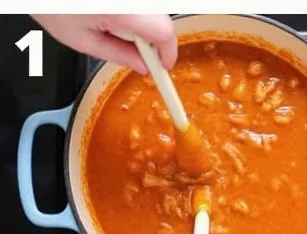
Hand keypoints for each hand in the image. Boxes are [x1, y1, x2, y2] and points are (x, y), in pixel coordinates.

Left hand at [31, 14, 176, 73]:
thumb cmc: (51, 4)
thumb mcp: (82, 40)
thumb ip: (118, 55)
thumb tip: (142, 66)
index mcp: (124, 11)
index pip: (164, 33)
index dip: (167, 53)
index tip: (162, 66)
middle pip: (161, 21)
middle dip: (153, 41)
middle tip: (136, 53)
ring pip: (152, 13)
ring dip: (142, 26)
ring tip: (112, 27)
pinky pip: (140, 7)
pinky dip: (133, 15)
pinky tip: (109, 15)